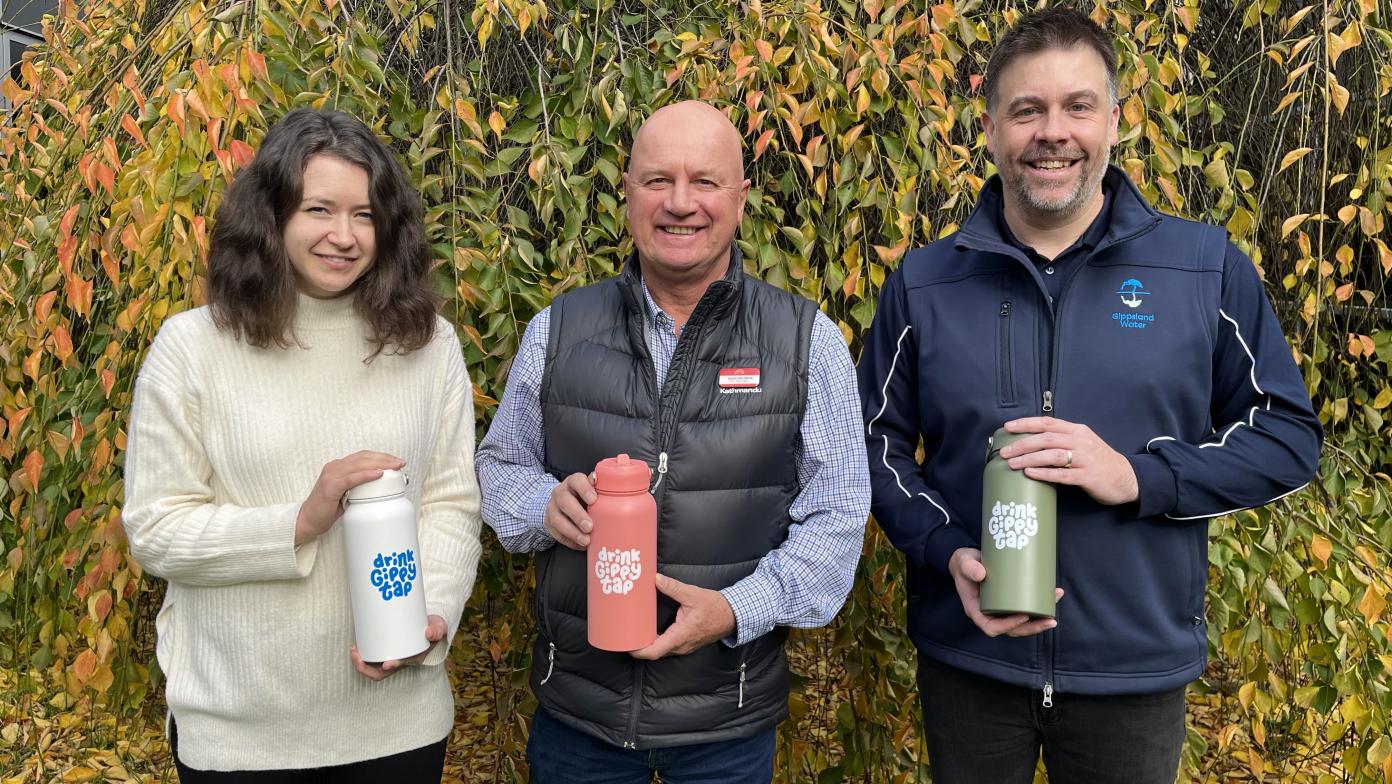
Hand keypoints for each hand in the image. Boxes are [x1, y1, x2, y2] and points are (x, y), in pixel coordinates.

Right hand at [296, 451, 405, 545]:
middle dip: (385, 458)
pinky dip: (366, 475)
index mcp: (338, 467)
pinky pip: (351, 478)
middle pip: (363, 457)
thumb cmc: (327, 510)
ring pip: (359, 465)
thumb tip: (382, 488)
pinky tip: (378, 474)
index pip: (363, 456)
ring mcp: (331, 475)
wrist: (307, 521)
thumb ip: (360, 488)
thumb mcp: (347, 495)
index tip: (396, 461)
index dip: (381, 456)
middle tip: (400, 463)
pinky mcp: (330, 486)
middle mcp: (334, 467)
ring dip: (380, 464)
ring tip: (395, 467)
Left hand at [350, 614, 446, 680]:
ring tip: (353, 650)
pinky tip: (356, 647)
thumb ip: (437, 629)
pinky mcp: (385, 652)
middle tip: (356, 653)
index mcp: (415, 658)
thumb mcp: (439, 627)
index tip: (386, 664)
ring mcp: (392, 658)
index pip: (402, 666)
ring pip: (373, 669)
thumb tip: (429, 633)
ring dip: (360, 664)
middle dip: (365, 668)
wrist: (429, 625)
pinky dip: (361, 657)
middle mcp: (401, 662)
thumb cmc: (433, 627)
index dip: (393, 666)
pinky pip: (371, 661)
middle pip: (381, 674)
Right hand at [545, 473, 595, 549]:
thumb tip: (612, 483)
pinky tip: (581, 546)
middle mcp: (560, 493)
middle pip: (564, 501)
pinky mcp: (549, 523)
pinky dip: (569, 541)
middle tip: (590, 527)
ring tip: (586, 541)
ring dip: (572, 532)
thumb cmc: (585, 497)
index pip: (576, 480)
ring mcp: (552, 508)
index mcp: (573, 482)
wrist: (564, 504)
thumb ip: (601, 487)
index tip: (594, 500)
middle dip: (577, 515)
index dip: (584, 489)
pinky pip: (556, 533)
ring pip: (557, 519)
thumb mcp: (592, 490)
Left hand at [630, 574, 736, 659]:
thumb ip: (672, 587)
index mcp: (680, 636)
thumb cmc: (714, 607)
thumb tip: (655, 579)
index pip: (654, 651)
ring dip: (647, 645)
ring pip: (661, 651)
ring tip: (633, 632)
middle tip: (624, 634)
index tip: (626, 643)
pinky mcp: (685, 644)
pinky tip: (649, 631)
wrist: (731, 616)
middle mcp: (680, 646)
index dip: (638, 650)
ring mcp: (684, 648)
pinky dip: (656, 642)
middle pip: (654, 653)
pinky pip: (667, 648)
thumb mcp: (692, 594)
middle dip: (638, 646)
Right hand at [948, 548, 1061, 637]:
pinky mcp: (1009, 601)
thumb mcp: (963, 564)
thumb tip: (981, 573)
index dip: (1008, 626)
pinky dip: (1039, 607)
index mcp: (976, 610)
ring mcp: (1001, 609)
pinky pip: (1025, 610)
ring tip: (1053, 612)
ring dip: (1039, 621)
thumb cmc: (964, 564)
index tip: (1023, 616)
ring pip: (1021, 623)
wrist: (968, 560)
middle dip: (1032, 628)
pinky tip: (1052, 596)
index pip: (991, 627)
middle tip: (1050, 621)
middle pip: (1012, 629)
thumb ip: (969, 568)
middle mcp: (990, 613)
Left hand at [1001, 417, 1138, 504]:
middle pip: (1046, 439)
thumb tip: (1031, 442)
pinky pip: (1062, 474)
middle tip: (1004, 452)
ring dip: (1029, 458)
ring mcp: (1085, 459)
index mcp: (1077, 431)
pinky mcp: (1088, 476)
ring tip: (1012, 464)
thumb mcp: (1082, 443)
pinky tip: (1030, 474)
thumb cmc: (1099, 461)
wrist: (1127, 478)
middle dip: (1022, 444)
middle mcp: (1080, 441)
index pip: (1047, 422)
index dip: (1026, 423)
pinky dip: (1044, 473)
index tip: (1008, 427)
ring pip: (1052, 455)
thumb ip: (1062, 440)